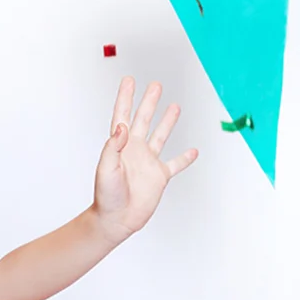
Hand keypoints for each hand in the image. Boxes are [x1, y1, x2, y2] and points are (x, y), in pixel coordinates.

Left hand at [91, 77, 197, 241]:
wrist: (116, 219)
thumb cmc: (106, 196)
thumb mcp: (106, 168)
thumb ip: (113, 147)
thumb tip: (123, 126)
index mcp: (120, 146)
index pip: (123, 116)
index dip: (126, 98)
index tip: (129, 80)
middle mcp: (135, 151)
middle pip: (143, 120)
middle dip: (149, 102)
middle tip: (155, 85)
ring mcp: (148, 163)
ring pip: (160, 136)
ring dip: (167, 122)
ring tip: (174, 106)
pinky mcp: (159, 177)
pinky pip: (175, 164)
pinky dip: (185, 158)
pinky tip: (193, 151)